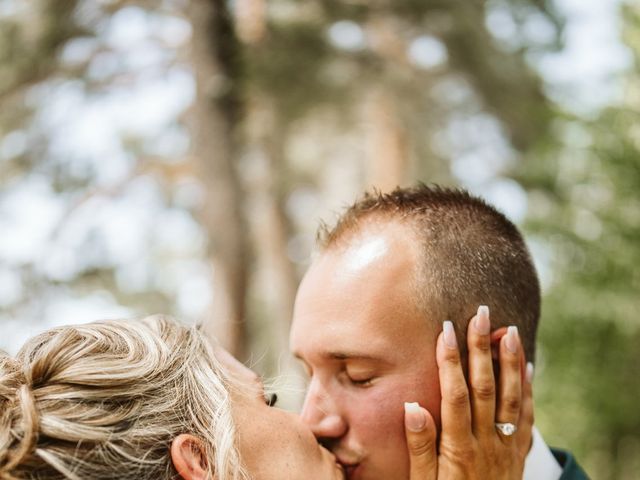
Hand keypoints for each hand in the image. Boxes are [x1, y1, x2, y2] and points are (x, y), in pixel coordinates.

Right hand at [404, 305, 533, 478]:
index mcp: (458, 447)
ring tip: (508, 330)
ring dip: (510, 361)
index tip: (446, 330)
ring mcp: (505, 447)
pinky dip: (528, 390)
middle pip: (485, 387)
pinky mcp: (517, 453)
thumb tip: (413, 406)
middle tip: (480, 315)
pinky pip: (526, 417)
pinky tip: (527, 367)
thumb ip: (419, 446)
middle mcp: (486, 442)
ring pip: (510, 396)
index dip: (450, 360)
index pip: (455, 394)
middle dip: (481, 348)